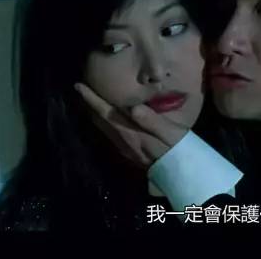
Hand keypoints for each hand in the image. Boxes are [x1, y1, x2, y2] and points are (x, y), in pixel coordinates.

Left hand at [74, 83, 189, 169]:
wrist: (181, 174)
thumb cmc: (179, 149)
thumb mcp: (170, 133)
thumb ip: (152, 121)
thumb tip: (133, 107)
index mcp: (132, 133)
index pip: (107, 113)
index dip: (92, 99)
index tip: (79, 86)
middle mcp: (123, 141)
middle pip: (100, 121)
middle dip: (89, 105)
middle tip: (81, 90)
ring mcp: (125, 149)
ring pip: (103, 129)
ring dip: (95, 114)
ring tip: (90, 102)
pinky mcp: (129, 154)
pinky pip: (110, 135)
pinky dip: (103, 124)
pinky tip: (106, 120)